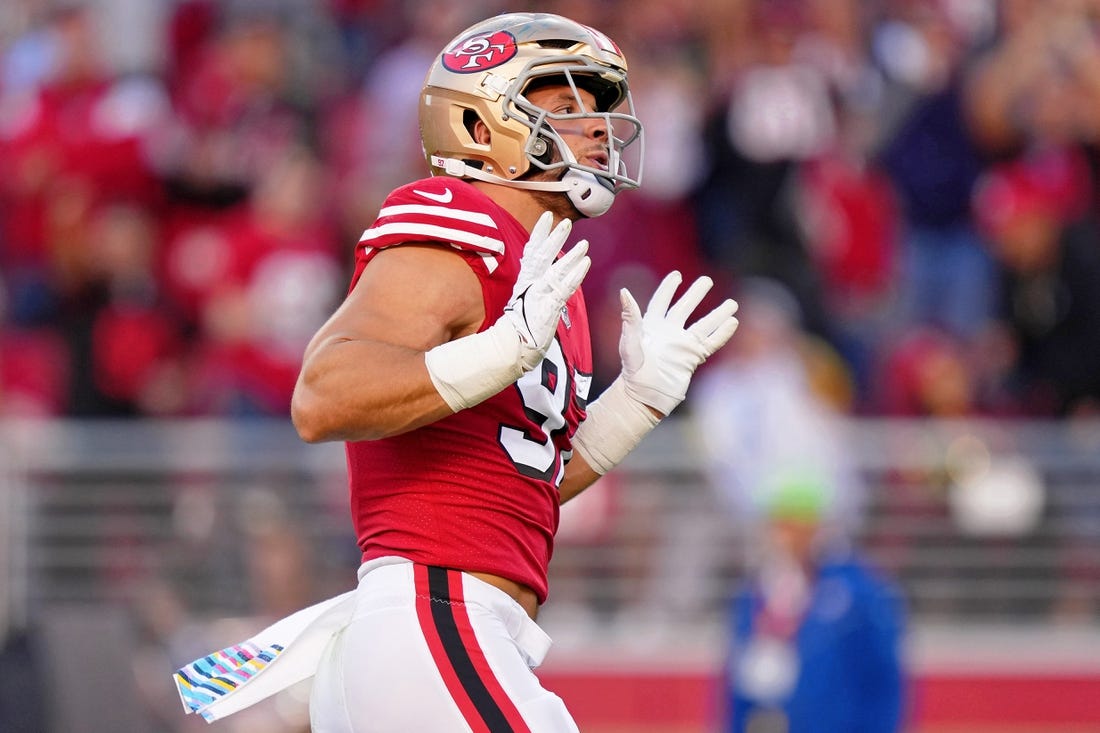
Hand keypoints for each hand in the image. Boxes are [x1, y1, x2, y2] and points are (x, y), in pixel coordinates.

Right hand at [504, 211, 589, 369]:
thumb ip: (530, 289)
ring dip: (571, 256)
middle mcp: (530, 286)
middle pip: (541, 256)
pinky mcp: (548, 308)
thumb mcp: (523, 303)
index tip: (547, 218)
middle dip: (554, 238)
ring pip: (555, 270)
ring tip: (585, 244)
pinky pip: (564, 288)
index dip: (540, 234)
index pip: (532, 253)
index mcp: (525, 283)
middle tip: (565, 221)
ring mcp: (538, 296)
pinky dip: (576, 274)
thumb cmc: (519, 329)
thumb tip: (536, 278)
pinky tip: (585, 263)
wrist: (510, 350)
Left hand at [618, 271, 738, 414]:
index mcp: (651, 326)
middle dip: (696, 294)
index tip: (677, 275)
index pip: (661, 301)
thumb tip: (624, 291)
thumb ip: (630, 317)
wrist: (643, 396)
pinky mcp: (692, 358)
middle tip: (706, 280)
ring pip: (703, 325)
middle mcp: (668, 333)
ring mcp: (682, 345)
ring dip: (717, 314)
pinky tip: (733, 323)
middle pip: (685, 308)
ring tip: (732, 303)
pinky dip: (722, 333)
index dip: (668, 288)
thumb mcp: (629, 342)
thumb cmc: (632, 371)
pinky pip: (711, 343)